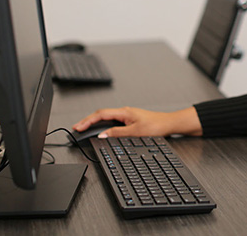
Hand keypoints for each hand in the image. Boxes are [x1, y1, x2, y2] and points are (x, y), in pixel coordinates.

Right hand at [73, 106, 202, 137]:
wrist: (170, 124)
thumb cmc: (156, 126)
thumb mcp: (135, 132)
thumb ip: (117, 133)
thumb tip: (102, 135)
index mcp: (124, 112)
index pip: (101, 114)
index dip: (88, 121)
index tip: (78, 127)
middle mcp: (124, 112)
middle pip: (101, 115)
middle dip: (87, 121)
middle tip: (77, 128)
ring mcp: (127, 116)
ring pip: (106, 118)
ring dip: (95, 123)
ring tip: (84, 130)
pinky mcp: (130, 121)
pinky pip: (112, 121)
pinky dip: (103, 125)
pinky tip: (100, 131)